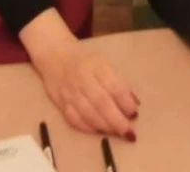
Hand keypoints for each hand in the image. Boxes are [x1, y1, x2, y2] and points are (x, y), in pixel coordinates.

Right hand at [21, 10, 138, 138]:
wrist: (55, 55)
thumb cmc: (85, 61)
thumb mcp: (104, 64)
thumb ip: (118, 83)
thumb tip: (134, 104)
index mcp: (97, 66)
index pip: (113, 85)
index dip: (125, 102)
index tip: (134, 113)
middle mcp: (82, 78)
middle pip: (101, 102)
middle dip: (116, 120)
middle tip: (128, 131)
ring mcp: (69, 92)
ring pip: (87, 113)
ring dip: (104, 126)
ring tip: (117, 133)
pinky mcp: (60, 103)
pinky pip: (74, 119)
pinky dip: (88, 128)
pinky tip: (98, 131)